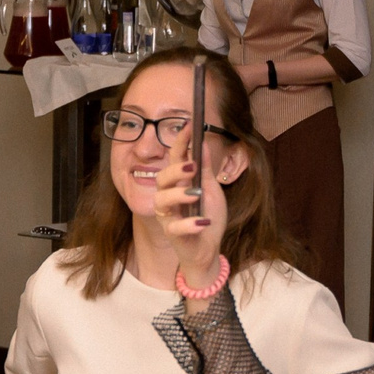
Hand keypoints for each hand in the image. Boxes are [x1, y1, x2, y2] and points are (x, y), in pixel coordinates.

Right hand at [150, 134, 226, 293]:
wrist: (209, 248)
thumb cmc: (207, 216)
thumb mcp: (211, 189)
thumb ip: (205, 170)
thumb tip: (203, 144)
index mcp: (178, 182)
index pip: (175, 158)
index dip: (180, 142)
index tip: (189, 125)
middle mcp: (168, 197)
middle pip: (162, 178)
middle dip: (175, 171)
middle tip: (192, 167)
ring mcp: (169, 216)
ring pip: (162, 201)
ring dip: (179, 195)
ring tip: (197, 194)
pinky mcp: (173, 234)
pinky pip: (175, 228)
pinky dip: (189, 224)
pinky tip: (202, 221)